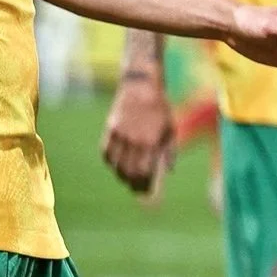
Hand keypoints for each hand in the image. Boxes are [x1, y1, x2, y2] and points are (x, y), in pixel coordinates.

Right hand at [101, 75, 175, 196]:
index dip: (143, 184)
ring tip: (126, 177)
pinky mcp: (110, 129)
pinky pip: (106, 153)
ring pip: (116, 165)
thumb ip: (169, 152)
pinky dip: (111, 162)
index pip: (144, 172)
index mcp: (152, 141)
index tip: (145, 191)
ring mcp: (120, 135)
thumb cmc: (160, 109)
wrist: (141, 86)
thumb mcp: (170, 129)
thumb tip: (168, 172)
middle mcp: (135, 140)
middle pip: (128, 171)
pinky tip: (116, 164)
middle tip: (135, 187)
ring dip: (121, 174)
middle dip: (132, 183)